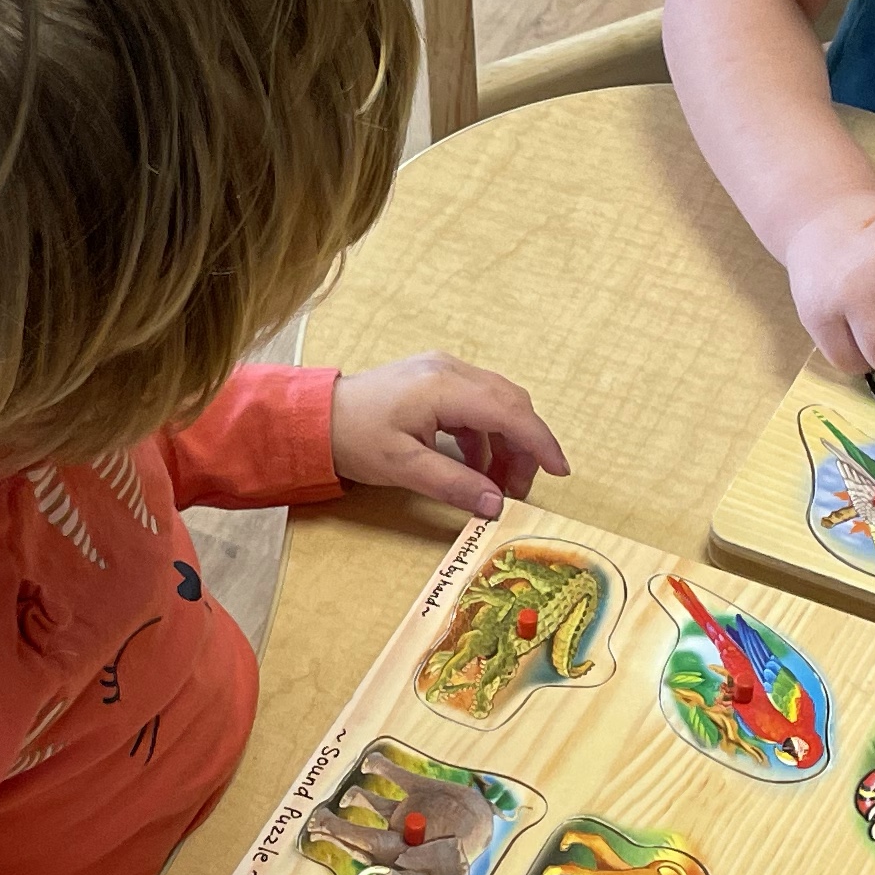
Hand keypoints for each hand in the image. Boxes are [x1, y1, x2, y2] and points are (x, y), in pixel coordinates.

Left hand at [329, 353, 569, 520]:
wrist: (315, 416)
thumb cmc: (354, 437)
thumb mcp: (403, 467)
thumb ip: (454, 484)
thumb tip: (497, 504)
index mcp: (444, 387)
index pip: (510, 412)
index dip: (539, 442)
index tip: (559, 471)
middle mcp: (450, 370)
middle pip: (510, 404)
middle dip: (524, 448)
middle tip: (520, 490)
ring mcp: (443, 371)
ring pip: (497, 403)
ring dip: (506, 443)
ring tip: (498, 485)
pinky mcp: (436, 379)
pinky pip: (477, 404)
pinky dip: (486, 436)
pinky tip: (477, 466)